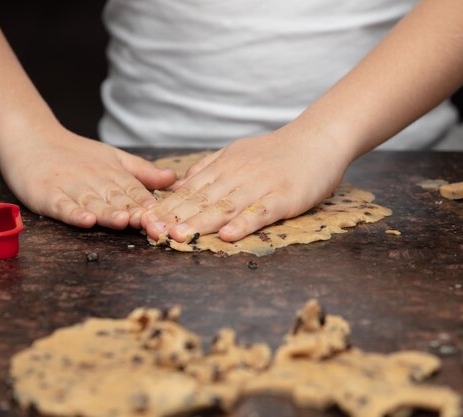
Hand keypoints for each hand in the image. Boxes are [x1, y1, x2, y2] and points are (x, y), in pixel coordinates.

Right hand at [0, 127, 175, 228]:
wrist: (32, 138)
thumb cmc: (76, 154)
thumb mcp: (113, 158)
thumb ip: (143, 172)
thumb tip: (174, 179)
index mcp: (112, 174)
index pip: (134, 191)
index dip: (148, 205)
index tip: (164, 218)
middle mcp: (94, 180)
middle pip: (116, 199)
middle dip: (134, 213)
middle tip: (150, 225)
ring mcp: (70, 187)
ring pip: (92, 202)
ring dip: (108, 213)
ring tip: (123, 221)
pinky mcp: (47, 194)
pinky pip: (62, 205)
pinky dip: (74, 213)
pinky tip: (86, 220)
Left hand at [141, 121, 351, 241]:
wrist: (318, 138)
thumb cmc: (278, 150)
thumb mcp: (238, 151)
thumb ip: (210, 167)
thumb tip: (180, 183)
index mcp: (225, 166)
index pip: (189, 189)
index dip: (166, 205)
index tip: (144, 219)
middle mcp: (238, 175)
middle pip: (201, 199)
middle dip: (174, 216)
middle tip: (152, 232)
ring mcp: (261, 186)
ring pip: (225, 206)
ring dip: (200, 222)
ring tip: (179, 236)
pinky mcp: (284, 197)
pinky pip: (260, 213)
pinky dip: (243, 224)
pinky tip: (227, 236)